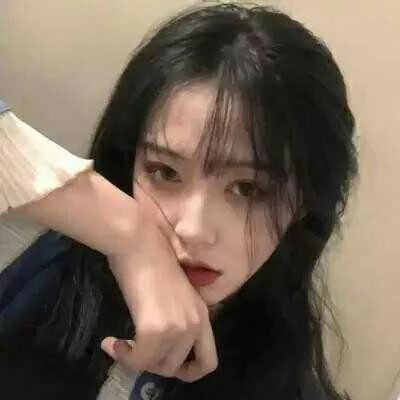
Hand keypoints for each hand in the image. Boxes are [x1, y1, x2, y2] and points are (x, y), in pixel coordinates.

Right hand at [101, 181, 217, 381]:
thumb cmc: (152, 256)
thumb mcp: (173, 292)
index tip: (165, 362)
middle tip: (137, 352)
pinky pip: (138, 360)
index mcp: (202, 313)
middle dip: (156, 365)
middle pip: (179, 368)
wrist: (139, 240)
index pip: (208, 361)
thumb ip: (175, 315)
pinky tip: (111, 342)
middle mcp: (195, 323)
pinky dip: (123, 357)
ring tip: (123, 345)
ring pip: (158, 367)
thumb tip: (159, 336)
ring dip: (138, 361)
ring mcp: (178, 327)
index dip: (188, 371)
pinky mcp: (155, 328)